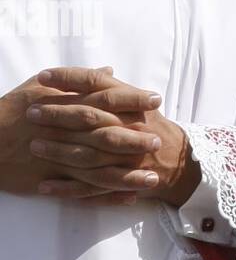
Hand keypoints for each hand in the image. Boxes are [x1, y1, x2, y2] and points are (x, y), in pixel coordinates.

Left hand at [24, 67, 200, 206]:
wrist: (178, 161)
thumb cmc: (154, 128)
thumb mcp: (140, 103)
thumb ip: (116, 89)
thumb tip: (95, 72)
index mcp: (132, 103)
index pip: (97, 84)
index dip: (70, 78)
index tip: (45, 76)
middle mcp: (129, 126)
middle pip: (89, 117)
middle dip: (58, 114)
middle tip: (32, 112)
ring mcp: (125, 156)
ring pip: (87, 152)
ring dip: (58, 149)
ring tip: (34, 145)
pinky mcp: (120, 181)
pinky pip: (90, 186)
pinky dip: (66, 187)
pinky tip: (44, 185)